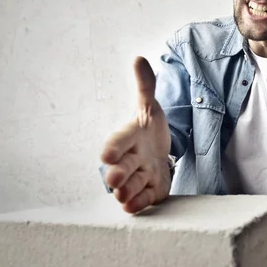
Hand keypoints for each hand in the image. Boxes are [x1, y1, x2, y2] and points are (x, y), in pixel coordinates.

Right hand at [101, 57, 171, 212]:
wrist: (159, 148)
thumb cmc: (149, 128)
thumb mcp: (149, 106)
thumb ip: (145, 86)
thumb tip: (139, 59)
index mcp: (129, 137)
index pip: (118, 142)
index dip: (113, 147)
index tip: (106, 154)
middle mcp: (131, 159)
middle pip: (122, 168)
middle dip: (117, 175)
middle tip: (114, 180)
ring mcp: (141, 175)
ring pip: (133, 185)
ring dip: (128, 191)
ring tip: (123, 196)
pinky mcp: (152, 189)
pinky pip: (146, 198)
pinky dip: (141, 203)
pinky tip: (134, 207)